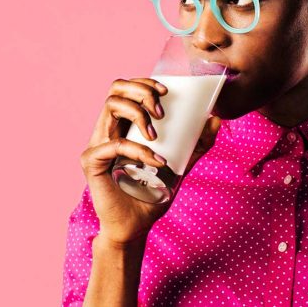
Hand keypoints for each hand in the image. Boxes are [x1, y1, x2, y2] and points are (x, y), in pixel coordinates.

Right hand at [80, 77, 220, 246]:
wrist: (136, 226)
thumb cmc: (154, 192)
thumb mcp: (182, 163)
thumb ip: (197, 143)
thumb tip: (216, 119)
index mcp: (125, 124)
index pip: (129, 88)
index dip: (146, 82)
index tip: (167, 91)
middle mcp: (109, 128)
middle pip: (117, 88)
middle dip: (142, 91)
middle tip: (162, 111)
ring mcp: (97, 143)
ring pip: (111, 105)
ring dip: (138, 114)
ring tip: (155, 135)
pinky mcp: (91, 161)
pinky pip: (113, 144)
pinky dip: (137, 150)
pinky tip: (155, 162)